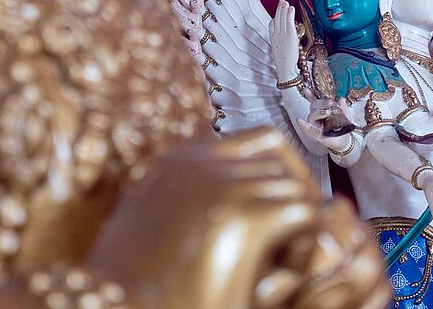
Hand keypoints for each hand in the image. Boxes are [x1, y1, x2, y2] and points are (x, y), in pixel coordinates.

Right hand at [86, 128, 388, 307]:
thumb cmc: (127, 291)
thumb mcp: (159, 236)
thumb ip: (195, 212)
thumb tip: (245, 204)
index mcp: (174, 164)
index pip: (255, 141)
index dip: (277, 179)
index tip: (277, 221)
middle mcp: (196, 163)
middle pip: (279, 156)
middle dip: (293, 196)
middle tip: (289, 246)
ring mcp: (218, 185)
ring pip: (295, 184)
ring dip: (301, 221)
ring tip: (284, 265)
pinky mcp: (239, 218)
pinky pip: (305, 214)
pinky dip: (305, 244)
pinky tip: (283, 277)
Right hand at [268, 0, 300, 78]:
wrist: (285, 67)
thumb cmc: (284, 62)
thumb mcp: (279, 52)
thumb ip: (280, 44)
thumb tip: (282, 42)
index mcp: (273, 39)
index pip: (272, 25)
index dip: (275, 17)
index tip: (277, 13)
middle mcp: (277, 35)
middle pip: (276, 19)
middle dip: (279, 9)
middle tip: (281, 2)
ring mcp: (283, 34)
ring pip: (282, 19)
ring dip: (284, 9)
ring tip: (286, 2)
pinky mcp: (290, 34)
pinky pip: (289, 22)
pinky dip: (290, 14)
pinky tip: (291, 8)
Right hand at [297, 98, 353, 150]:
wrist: (345, 139)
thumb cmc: (342, 126)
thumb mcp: (345, 115)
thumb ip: (343, 107)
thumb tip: (341, 99)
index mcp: (323, 109)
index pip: (316, 100)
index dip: (310, 95)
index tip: (306, 90)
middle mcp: (318, 116)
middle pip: (314, 106)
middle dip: (321, 103)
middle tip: (330, 103)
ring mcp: (316, 124)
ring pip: (311, 116)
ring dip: (318, 112)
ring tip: (327, 112)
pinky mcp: (317, 134)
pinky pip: (309, 129)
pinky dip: (304, 126)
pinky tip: (300, 121)